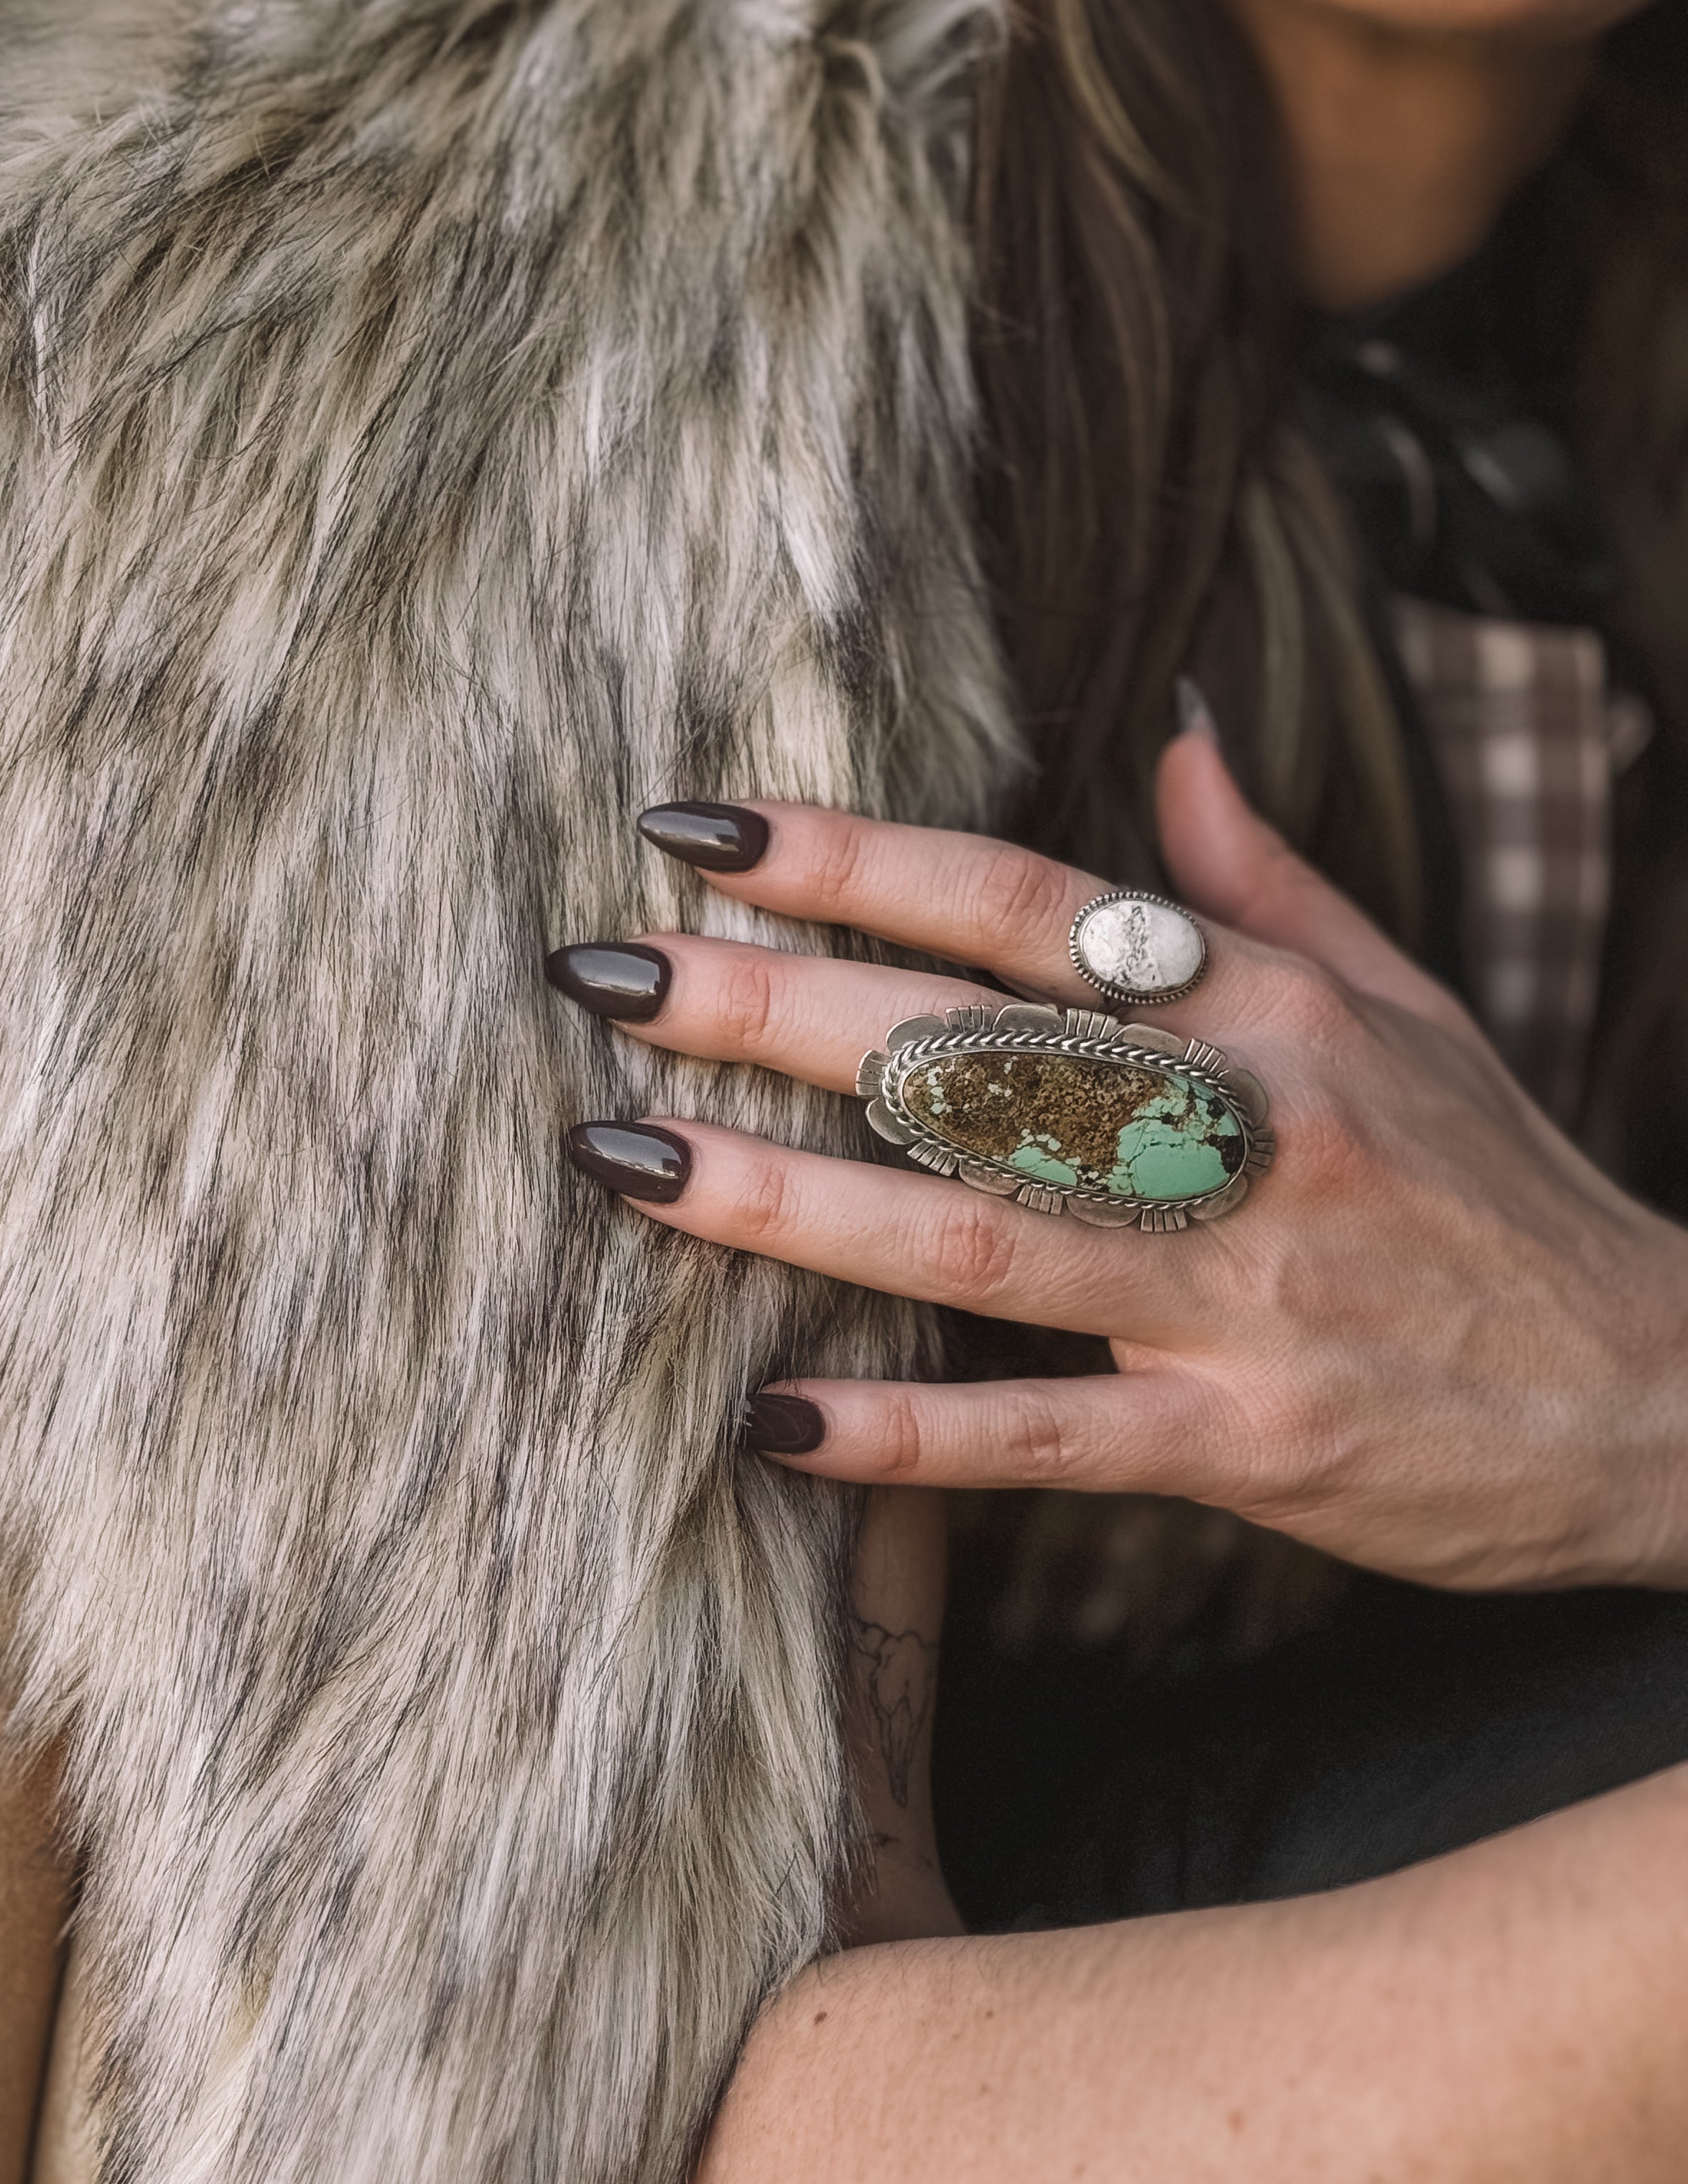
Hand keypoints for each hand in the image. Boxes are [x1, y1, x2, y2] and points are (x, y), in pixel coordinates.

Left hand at [556, 735, 1687, 1591]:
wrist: (1661, 1401)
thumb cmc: (1505, 1199)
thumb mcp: (1412, 1009)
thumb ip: (1270, 883)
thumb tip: (1172, 739)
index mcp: (1273, 1010)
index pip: (1027, 904)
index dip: (854, 858)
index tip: (694, 829)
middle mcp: (1250, 1127)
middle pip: (971, 1049)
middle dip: (772, 1007)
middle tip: (602, 975)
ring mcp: (1246, 1289)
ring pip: (985, 1229)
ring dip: (791, 1199)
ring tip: (628, 1162)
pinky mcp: (1250, 1444)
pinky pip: (1050, 1435)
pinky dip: (909, 1434)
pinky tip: (769, 1425)